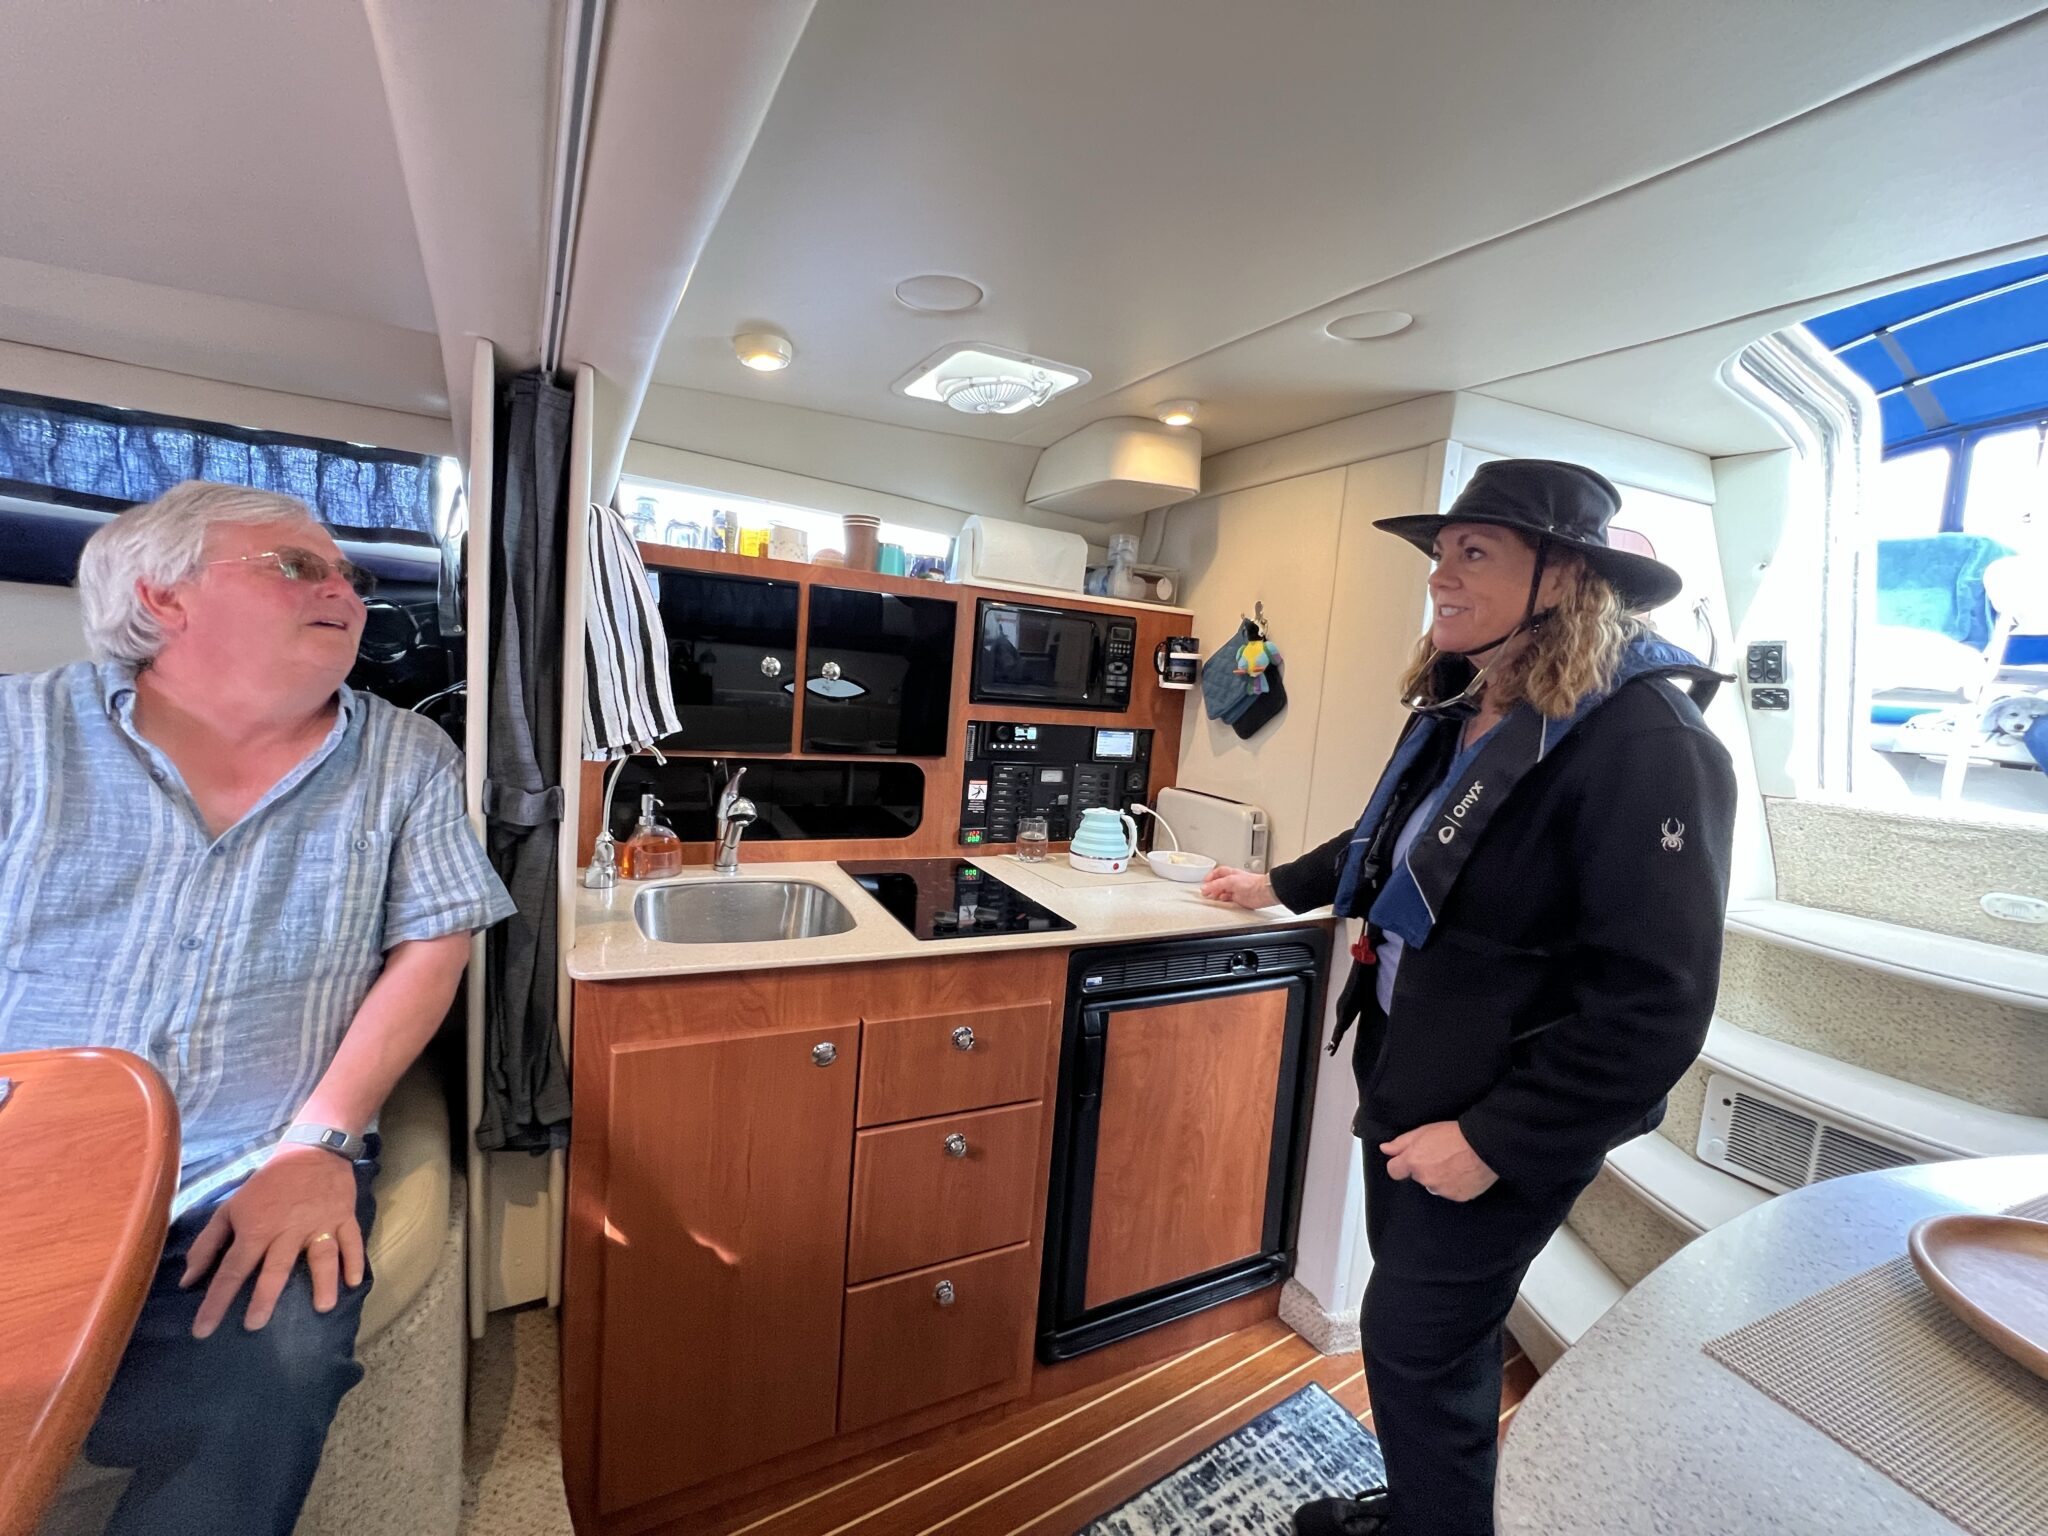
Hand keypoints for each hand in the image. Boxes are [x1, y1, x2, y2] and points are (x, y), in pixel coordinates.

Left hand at [181, 1144, 362, 1336]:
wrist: (312, 1149)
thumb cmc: (267, 1183)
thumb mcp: (231, 1207)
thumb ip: (208, 1244)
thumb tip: (188, 1280)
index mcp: (256, 1229)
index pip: (232, 1270)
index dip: (215, 1302)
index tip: (203, 1331)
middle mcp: (287, 1230)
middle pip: (275, 1268)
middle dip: (264, 1298)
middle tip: (255, 1325)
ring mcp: (319, 1224)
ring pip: (321, 1256)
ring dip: (323, 1281)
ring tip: (323, 1307)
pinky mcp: (343, 1217)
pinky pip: (351, 1240)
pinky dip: (355, 1260)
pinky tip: (355, 1281)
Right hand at [1200, 866, 1276, 909]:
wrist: (1263, 892)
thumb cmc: (1251, 883)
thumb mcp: (1230, 881)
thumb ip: (1216, 885)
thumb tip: (1205, 888)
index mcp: (1231, 874)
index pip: (1218, 873)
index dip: (1210, 876)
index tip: (1204, 882)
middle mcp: (1234, 882)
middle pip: (1219, 883)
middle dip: (1212, 887)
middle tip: (1205, 892)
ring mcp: (1237, 890)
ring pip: (1223, 892)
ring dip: (1217, 894)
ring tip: (1211, 897)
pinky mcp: (1240, 899)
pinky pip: (1229, 900)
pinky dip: (1224, 901)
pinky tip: (1222, 901)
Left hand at [1381, 1121, 1498, 1201]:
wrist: (1484, 1145)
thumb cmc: (1455, 1134)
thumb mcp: (1424, 1131)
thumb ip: (1401, 1142)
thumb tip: (1385, 1149)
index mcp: (1413, 1162)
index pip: (1394, 1171)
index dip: (1401, 1164)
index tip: (1409, 1160)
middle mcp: (1425, 1179)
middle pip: (1417, 1177)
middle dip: (1424, 1169)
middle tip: (1440, 1155)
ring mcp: (1442, 1190)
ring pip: (1434, 1185)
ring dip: (1440, 1177)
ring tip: (1455, 1163)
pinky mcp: (1458, 1197)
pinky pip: (1451, 1192)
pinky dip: (1455, 1184)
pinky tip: (1464, 1171)